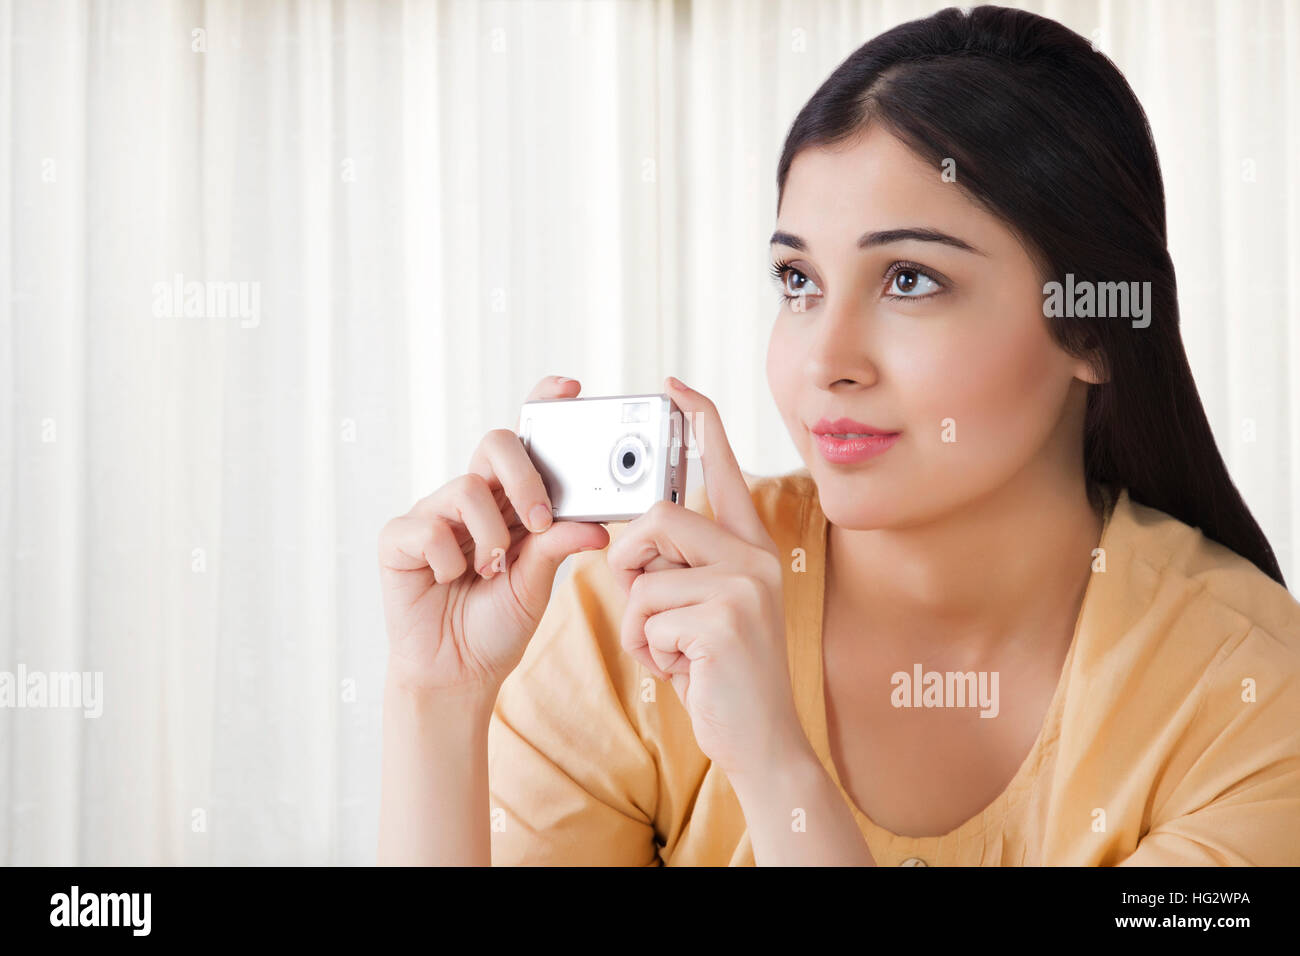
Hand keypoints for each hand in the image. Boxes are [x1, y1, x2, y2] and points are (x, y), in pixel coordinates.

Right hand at [378, 375, 610, 695]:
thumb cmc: (497, 623)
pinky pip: (429, 529)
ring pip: (466, 489)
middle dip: (524, 476)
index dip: (542, 404)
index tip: (570, 390)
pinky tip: (448, 581)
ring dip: (489, 537)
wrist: (457, 673)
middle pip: (496, 444)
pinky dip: (448, 562)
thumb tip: (597, 526)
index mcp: (510, 499)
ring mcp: (432, 513)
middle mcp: (471, 497)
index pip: (525, 439)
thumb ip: (559, 546)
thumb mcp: (538, 583)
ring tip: (490, 571)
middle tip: (538, 520)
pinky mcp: (399, 538)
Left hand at [606, 376, 812, 778]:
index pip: (723, 470)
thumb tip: (630, 540)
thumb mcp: (703, 611)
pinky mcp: (724, 621)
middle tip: (644, 605)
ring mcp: (744, 587)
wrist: (762, 745)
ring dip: (638, 623)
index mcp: (751, 549)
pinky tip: (683, 672)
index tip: (673, 386)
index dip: (698, 423)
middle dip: (629, 563)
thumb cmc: (721, 676)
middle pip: (659, 518)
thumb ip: (680, 568)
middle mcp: (756, 558)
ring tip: (673, 652)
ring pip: (643, 577)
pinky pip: (646, 619)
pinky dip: (647, 653)